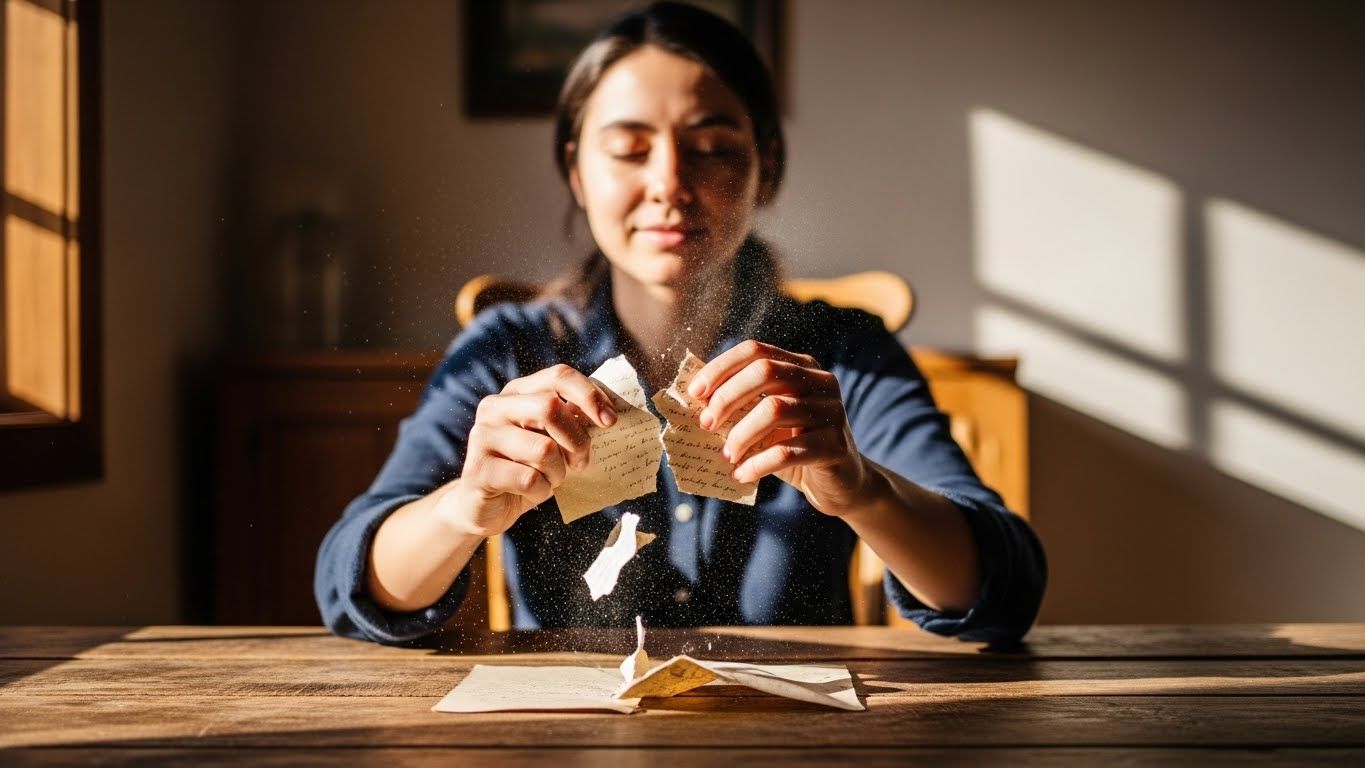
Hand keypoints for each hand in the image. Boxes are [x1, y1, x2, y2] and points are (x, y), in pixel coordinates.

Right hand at [445, 364, 616, 536]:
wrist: (488, 505)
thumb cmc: (528, 468)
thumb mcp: (553, 440)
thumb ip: (573, 422)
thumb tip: (608, 415)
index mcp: (517, 392)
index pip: (558, 376)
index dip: (589, 395)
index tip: (610, 421)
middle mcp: (495, 407)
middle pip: (550, 407)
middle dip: (577, 440)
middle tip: (580, 462)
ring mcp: (482, 437)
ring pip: (543, 449)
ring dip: (558, 472)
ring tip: (550, 479)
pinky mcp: (478, 470)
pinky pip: (528, 479)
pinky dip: (542, 491)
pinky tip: (533, 492)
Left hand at [688, 340, 875, 515]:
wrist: (841, 482)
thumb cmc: (794, 446)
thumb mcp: (768, 420)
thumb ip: (742, 404)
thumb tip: (693, 399)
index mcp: (802, 366)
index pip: (756, 350)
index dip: (721, 368)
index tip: (696, 393)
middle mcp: (821, 382)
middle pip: (765, 371)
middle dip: (727, 397)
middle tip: (706, 424)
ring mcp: (832, 413)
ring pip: (774, 410)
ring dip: (740, 434)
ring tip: (726, 455)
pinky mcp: (835, 446)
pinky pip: (787, 451)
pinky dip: (757, 464)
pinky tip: (742, 474)